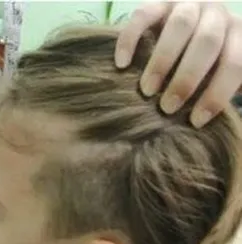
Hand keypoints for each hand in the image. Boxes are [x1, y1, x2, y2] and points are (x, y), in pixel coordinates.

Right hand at [115, 2, 241, 127]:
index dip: (217, 93)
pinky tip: (122, 65)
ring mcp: (186, 4)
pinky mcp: (157, 2)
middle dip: (187, 78)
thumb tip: (220, 122)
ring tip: (146, 91)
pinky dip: (130, 40)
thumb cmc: (202, 64)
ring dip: (163, 61)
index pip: (235, 62)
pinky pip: (143, 15)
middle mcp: (215, 14)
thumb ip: (223, 86)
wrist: (183, 30)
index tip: (195, 121)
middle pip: (207, 42)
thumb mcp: (219, 72)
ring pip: (180, 25)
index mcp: (236, 33)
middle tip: (167, 108)